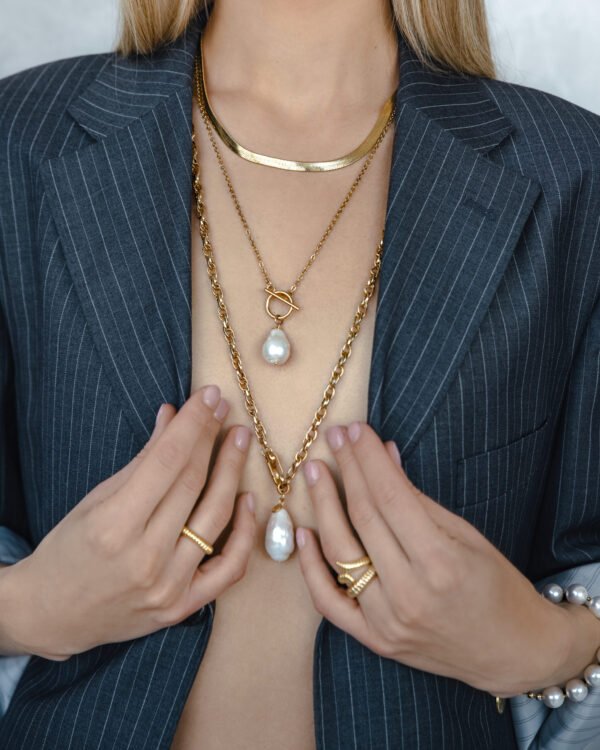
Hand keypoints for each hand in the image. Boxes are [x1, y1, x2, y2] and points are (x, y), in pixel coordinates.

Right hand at [1, 385, 255, 660]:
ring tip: (240, 440)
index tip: (209, 396)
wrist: (54, 614)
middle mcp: (144, 558)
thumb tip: (173, 415)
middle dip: (212, 439)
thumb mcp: (97, 499)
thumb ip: (142, 460)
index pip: (166, 462)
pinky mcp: (183, 606)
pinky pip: (229, 568)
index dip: (192, 424)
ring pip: (215, 518)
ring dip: (233, 473)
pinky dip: (243, 532)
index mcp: (113, 526)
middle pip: (192, 484)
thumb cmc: (70, 550)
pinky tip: (247, 499)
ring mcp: (167, 586)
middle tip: (225, 409)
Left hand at [295, 421, 577, 697]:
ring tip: (314, 472)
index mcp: (442, 563)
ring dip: (322, 506)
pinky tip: (304, 532)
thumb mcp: (467, 535)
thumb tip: (383, 454)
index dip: (368, 459)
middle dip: (347, 470)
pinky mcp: (375, 639)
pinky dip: (311, 567)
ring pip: (340, 554)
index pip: (391, 497)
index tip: (355, 430)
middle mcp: (410, 593)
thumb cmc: (498, 585)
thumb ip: (418, 498)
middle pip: (364, 518)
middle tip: (334, 438)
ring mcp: (388, 621)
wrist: (513, 650)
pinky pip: (329, 601)